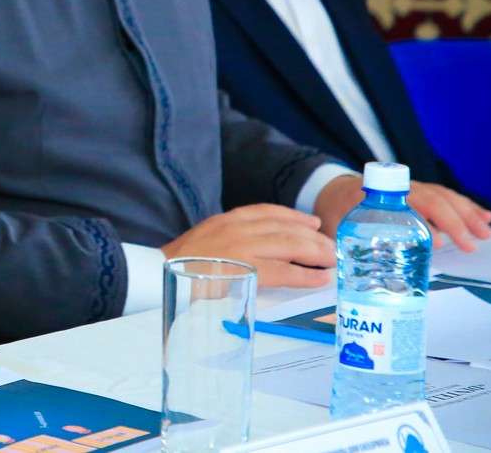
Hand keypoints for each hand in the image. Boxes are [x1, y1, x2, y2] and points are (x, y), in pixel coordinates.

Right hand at [160, 204, 334, 289]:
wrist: (159, 274)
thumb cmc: (180, 265)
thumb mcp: (205, 239)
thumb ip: (229, 238)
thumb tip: (256, 249)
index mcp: (227, 220)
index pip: (267, 211)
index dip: (294, 217)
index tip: (312, 223)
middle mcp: (237, 228)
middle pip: (286, 228)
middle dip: (313, 238)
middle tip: (330, 248)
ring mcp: (243, 248)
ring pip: (290, 246)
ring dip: (316, 254)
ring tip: (331, 262)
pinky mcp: (246, 270)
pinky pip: (284, 270)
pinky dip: (305, 274)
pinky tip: (319, 279)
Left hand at [314, 176, 490, 253]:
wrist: (331, 191)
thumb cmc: (335, 215)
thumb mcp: (338, 230)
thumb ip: (354, 246)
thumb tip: (373, 269)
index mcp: (374, 197)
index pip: (405, 205)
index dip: (426, 222)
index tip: (439, 243)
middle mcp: (396, 190)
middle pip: (431, 200)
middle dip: (455, 221)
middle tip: (472, 244)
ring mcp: (409, 189)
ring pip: (442, 196)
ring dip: (466, 213)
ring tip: (486, 231)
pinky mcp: (419, 194)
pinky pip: (445, 197)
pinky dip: (465, 206)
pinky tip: (484, 216)